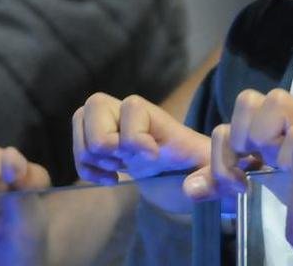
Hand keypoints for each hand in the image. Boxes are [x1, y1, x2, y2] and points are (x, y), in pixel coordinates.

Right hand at [72, 92, 209, 183]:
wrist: (190, 177)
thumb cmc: (204, 173)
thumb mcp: (215, 175)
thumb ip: (212, 178)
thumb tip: (190, 188)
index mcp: (161, 119)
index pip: (134, 107)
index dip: (135, 137)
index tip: (151, 158)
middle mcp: (134, 115)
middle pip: (96, 103)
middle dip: (102, 140)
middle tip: (123, 161)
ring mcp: (116, 126)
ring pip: (80, 118)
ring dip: (91, 153)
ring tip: (116, 169)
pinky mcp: (105, 142)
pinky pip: (78, 142)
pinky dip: (85, 166)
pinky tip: (109, 178)